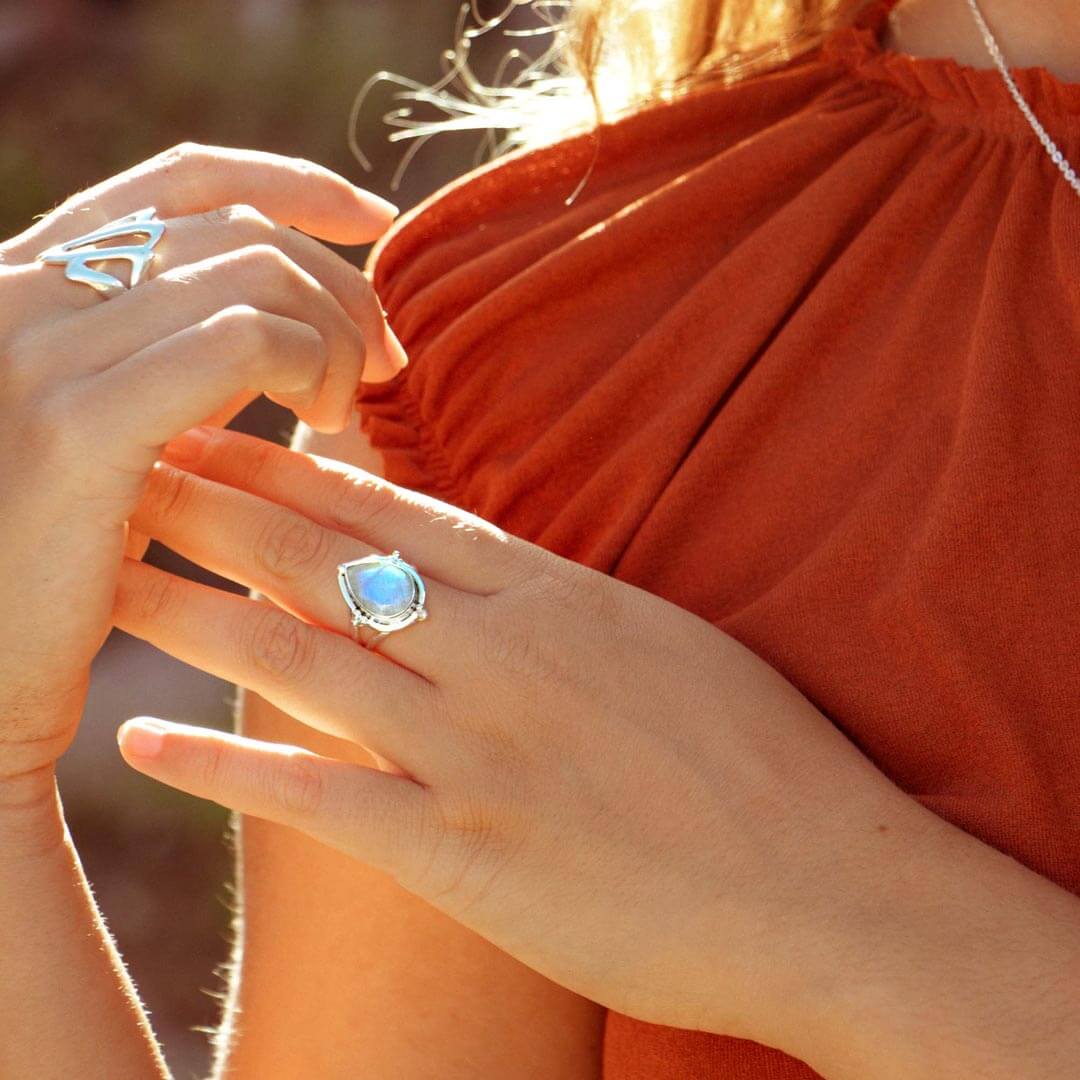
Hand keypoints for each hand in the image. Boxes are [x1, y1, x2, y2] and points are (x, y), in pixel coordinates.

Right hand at [0, 143, 404, 793]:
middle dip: (339, 281)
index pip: (182, 183)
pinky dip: (314, 364)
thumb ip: (171, 361)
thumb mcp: (107, 434)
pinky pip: (246, 340)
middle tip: (385, 359)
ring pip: (255, 273)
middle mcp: (19, 292)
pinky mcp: (79, 426)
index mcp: (26, 285)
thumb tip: (280, 323)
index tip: (374, 221)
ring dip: (336, 331)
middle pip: (236, 225)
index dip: (293, 185)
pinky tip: (327, 421)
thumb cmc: (43, 571)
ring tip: (349, 406)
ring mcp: (38, 350)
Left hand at [112, 426, 933, 1060]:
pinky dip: (222, 767)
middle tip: (133, 467)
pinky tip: (145, 743)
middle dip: (220, 508)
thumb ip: (563, 600)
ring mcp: (478, 754)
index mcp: (556, 597)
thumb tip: (494, 564)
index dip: (292, 467)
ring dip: (191, 613)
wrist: (826, 890)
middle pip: (328, 562)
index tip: (223, 432)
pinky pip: (318, 797)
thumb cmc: (763, 757)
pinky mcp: (466, 857)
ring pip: (302, 659)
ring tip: (109, 576)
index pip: (396, 509)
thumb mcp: (663, 638)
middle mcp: (502, 657)